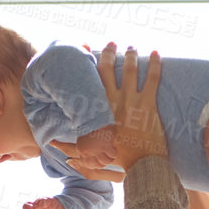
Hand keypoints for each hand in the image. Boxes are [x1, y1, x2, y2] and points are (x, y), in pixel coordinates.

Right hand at [48, 44, 165, 177]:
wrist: (142, 165)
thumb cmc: (119, 159)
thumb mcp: (90, 154)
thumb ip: (70, 148)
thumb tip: (51, 144)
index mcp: (96, 110)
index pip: (89, 81)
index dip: (88, 64)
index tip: (88, 52)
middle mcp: (111, 101)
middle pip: (107, 68)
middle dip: (109, 52)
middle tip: (111, 43)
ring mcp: (131, 101)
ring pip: (129, 70)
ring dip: (130, 55)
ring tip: (132, 47)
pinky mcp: (149, 104)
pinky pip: (152, 78)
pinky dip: (155, 64)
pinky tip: (157, 53)